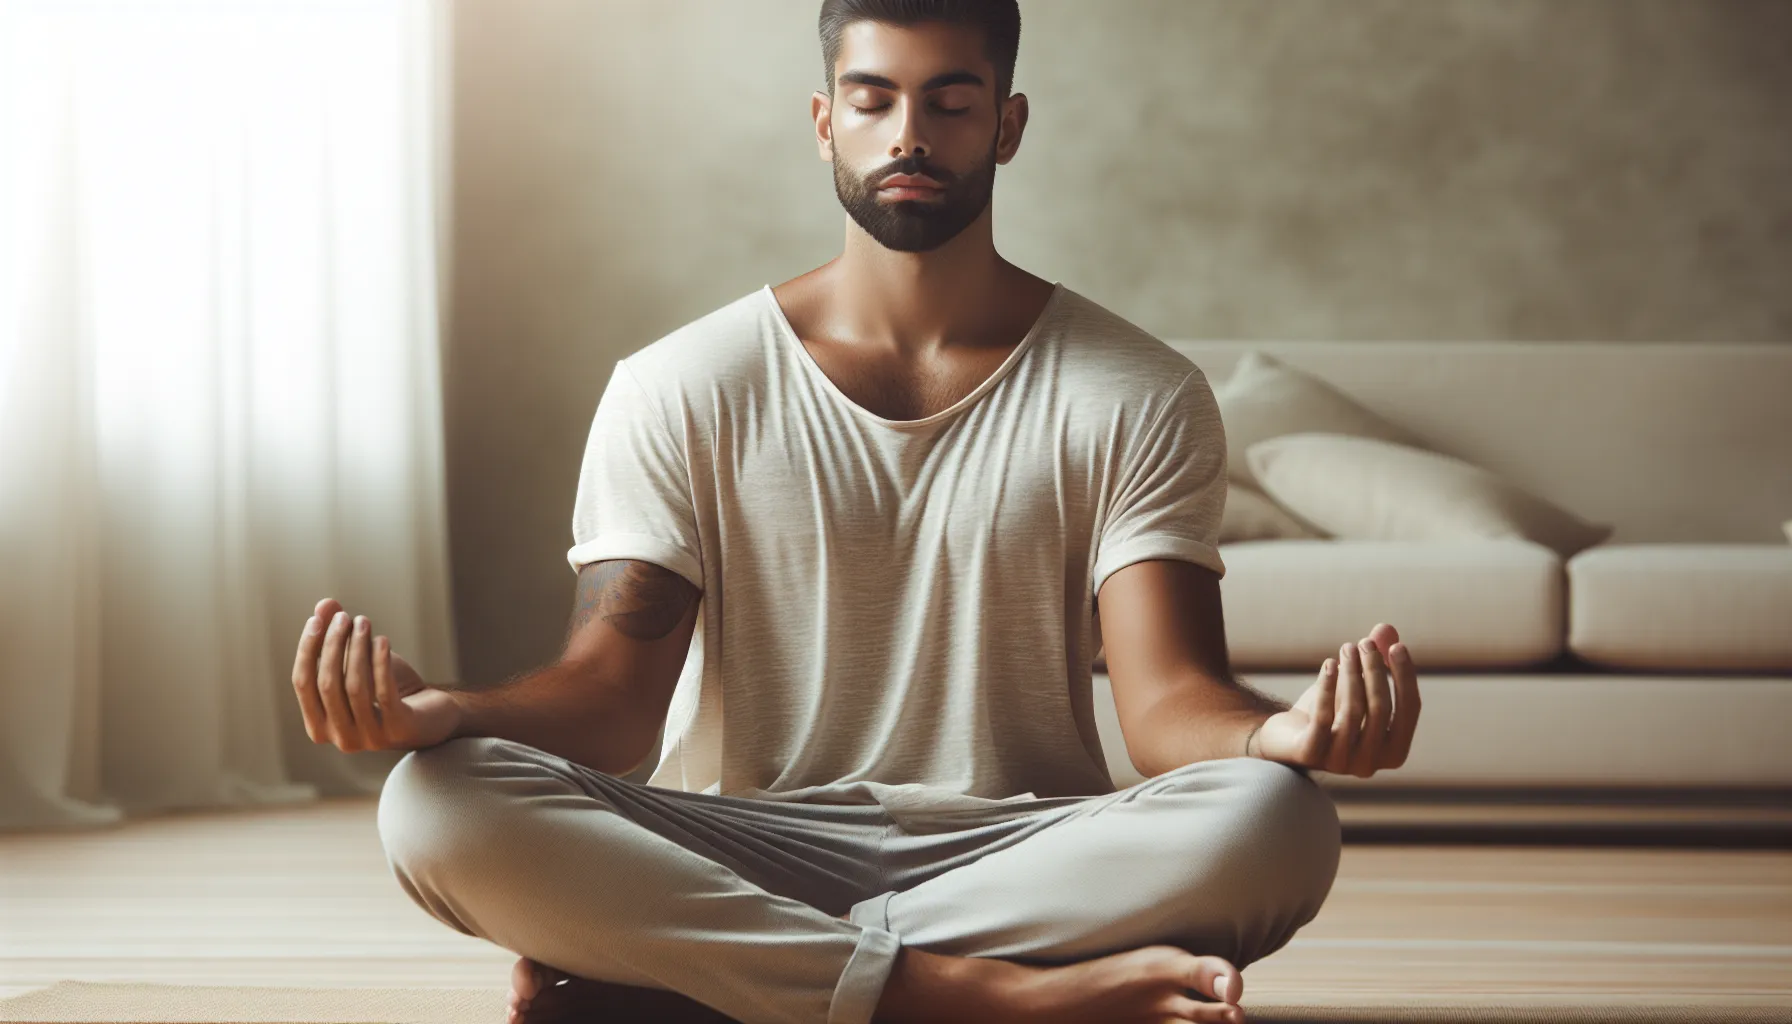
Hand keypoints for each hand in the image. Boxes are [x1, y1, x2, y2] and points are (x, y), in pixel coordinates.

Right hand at [291, 597, 461, 752]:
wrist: (432, 717)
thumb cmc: (388, 690)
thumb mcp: (359, 663)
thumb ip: (337, 638)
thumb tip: (323, 605)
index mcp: (320, 727)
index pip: (303, 684)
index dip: (307, 649)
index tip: (316, 618)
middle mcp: (341, 739)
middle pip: (326, 684)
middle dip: (332, 645)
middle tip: (344, 617)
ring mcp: (370, 738)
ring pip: (355, 687)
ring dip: (357, 649)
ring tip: (364, 621)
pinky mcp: (399, 730)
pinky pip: (385, 693)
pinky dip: (381, 664)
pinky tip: (383, 640)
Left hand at [1251, 622, 1420, 777]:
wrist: (1285, 739)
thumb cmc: (1330, 713)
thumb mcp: (1356, 687)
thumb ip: (1375, 662)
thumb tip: (1386, 630)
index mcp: (1394, 753)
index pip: (1409, 710)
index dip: (1405, 676)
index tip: (1397, 646)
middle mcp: (1371, 764)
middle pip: (1381, 709)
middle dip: (1374, 670)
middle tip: (1364, 643)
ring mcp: (1340, 763)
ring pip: (1352, 711)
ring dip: (1351, 673)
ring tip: (1346, 648)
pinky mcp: (1311, 755)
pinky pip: (1323, 716)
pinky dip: (1327, 686)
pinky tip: (1329, 663)